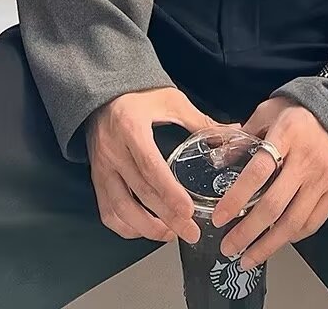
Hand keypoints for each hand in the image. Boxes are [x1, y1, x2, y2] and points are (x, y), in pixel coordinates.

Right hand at [86, 87, 232, 245]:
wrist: (103, 93)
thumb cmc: (139, 95)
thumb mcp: (171, 101)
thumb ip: (199, 121)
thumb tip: (231, 133)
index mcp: (131, 128)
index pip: (150, 168)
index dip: (169, 193)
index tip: (188, 211)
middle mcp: (113, 150)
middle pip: (140, 192)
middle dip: (167, 218)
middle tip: (190, 232)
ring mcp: (102, 166)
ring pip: (120, 208)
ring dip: (146, 228)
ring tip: (171, 234)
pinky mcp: (96, 177)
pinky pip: (107, 210)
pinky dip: (125, 226)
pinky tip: (145, 229)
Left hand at [210, 95, 327, 270]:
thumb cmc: (302, 111)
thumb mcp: (270, 111)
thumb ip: (245, 134)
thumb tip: (219, 159)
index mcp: (286, 135)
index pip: (257, 172)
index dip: (236, 197)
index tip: (219, 217)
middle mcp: (306, 160)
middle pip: (274, 205)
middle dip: (247, 232)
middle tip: (228, 248)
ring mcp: (323, 178)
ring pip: (293, 222)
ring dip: (268, 245)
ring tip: (248, 258)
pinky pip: (312, 223)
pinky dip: (292, 237)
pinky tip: (276, 242)